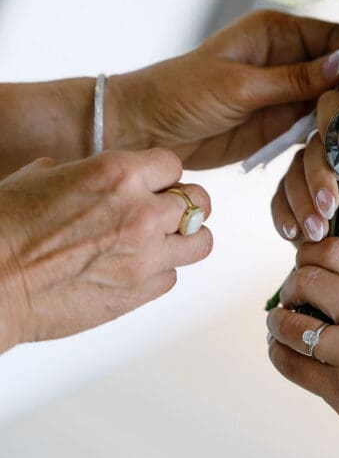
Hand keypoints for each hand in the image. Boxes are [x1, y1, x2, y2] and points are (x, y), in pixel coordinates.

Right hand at [0, 149, 211, 350]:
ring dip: (184, 240)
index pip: (173, 164)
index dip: (161, 175)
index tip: (153, 183)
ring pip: (200, 242)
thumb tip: (95, 177)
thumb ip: (88, 173)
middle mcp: (141, 212)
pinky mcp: (139, 293)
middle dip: (183, 205)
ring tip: (162, 242)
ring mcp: (145, 256)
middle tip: (164, 213)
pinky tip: (133, 269)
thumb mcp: (46, 175)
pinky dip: (158, 272)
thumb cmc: (7, 227)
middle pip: (199, 201)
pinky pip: (171, 277)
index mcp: (119, 174)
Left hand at [108, 11, 338, 168]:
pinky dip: (327, 141)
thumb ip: (292, 79)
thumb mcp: (239, 86)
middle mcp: (288, 59)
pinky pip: (315, 129)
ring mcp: (286, 93)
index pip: (333, 38)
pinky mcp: (280, 124)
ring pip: (331, 104)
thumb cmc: (181, 93)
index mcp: (276, 32)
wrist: (145, 130)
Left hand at [267, 238, 338, 457]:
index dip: (307, 254)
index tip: (302, 266)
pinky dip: (278, 353)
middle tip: (290, 297)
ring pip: (291, 323)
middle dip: (289, 286)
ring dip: (277, 322)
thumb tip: (318, 268)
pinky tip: (282, 349)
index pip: (335, 250)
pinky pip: (290, 363)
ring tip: (281, 324)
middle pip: (307, 280)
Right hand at [270, 89, 338, 271]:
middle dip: (319, 177)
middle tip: (331, 207)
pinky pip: (278, 202)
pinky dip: (284, 218)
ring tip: (318, 232)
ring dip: (303, 204)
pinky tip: (294, 234)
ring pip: (291, 177)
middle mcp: (324, 149)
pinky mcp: (289, 199)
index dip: (332, 118)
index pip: (334, 108)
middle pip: (311, 148)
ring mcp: (303, 173)